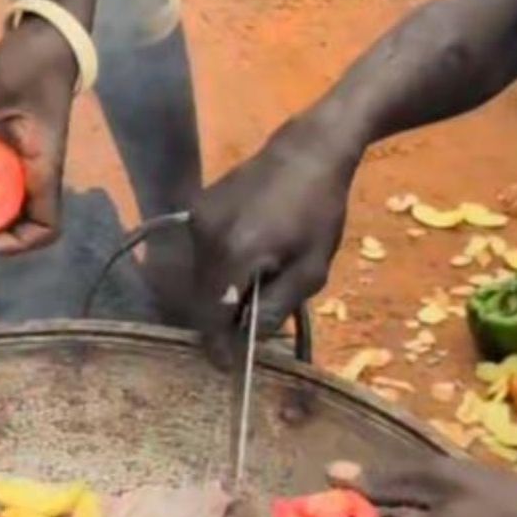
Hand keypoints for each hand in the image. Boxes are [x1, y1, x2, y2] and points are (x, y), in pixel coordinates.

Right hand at [189, 118, 361, 366]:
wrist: (307, 150)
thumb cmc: (319, 210)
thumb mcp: (311, 268)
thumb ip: (277, 306)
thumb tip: (248, 339)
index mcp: (235, 255)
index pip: (213, 315)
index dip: (217, 345)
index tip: (226, 366)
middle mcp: (206, 239)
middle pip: (202, 299)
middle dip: (218, 321)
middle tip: (241, 335)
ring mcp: (197, 221)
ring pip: (198, 278)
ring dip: (217, 295)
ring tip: (246, 297)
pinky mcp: (196, 208)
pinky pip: (200, 254)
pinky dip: (215, 270)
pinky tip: (240, 267)